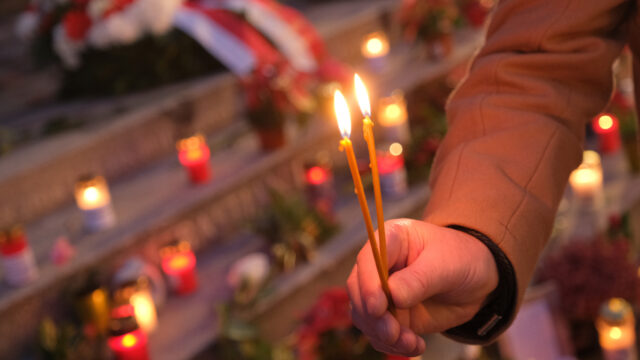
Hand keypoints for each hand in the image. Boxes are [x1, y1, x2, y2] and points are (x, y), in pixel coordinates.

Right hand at [347, 219, 498, 355]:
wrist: (476, 281)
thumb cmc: (461, 259)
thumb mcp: (446, 264)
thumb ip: (419, 279)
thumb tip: (392, 295)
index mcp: (391, 240)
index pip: (368, 259)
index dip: (368, 283)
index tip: (377, 307)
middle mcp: (379, 265)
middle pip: (358, 290)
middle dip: (373, 316)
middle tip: (393, 333)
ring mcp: (382, 292)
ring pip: (364, 315)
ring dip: (383, 334)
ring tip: (410, 343)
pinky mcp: (389, 314)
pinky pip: (378, 333)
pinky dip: (392, 344)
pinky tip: (414, 346)